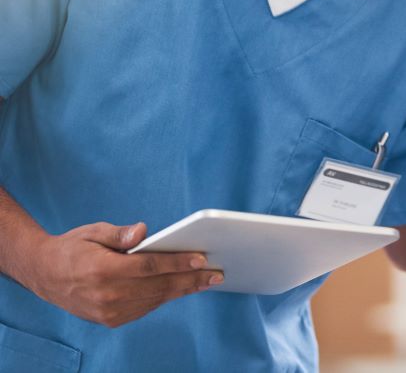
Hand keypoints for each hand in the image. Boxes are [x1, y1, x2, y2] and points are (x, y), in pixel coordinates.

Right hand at [24, 221, 221, 327]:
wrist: (44, 275)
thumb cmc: (73, 248)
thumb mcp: (93, 232)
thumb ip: (120, 234)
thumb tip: (143, 231)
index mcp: (103, 270)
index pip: (149, 266)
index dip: (177, 262)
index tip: (202, 258)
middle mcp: (106, 294)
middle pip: (158, 286)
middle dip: (191, 279)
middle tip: (217, 273)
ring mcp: (108, 311)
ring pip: (155, 299)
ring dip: (183, 290)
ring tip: (207, 281)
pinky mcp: (110, 319)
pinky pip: (145, 307)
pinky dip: (165, 298)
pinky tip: (182, 288)